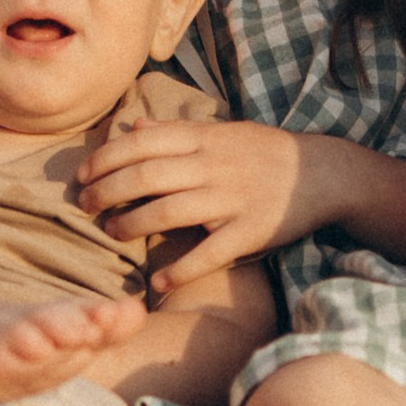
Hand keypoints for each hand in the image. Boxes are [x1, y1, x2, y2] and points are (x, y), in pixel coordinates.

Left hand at [73, 115, 339, 292]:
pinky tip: (157, 280)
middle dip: (109, 191)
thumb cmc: (264, 153)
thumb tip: (131, 126)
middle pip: (147, 176)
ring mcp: (232, 199)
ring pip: (170, 210)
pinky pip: (210, 252)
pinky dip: (181, 267)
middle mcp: (214, 166)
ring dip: (133, 224)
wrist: (323, 173)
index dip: (105, 159)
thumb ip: (175, 131)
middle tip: (87, 206)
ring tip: (111, 234)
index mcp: (204, 139)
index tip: (82, 175)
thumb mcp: (222, 132)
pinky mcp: (250, 232)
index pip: (142, 144)